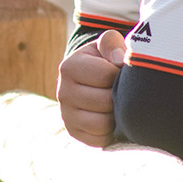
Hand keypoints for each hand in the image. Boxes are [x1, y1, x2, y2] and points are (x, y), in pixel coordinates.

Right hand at [57, 29, 126, 146]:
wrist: (90, 80)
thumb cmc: (102, 60)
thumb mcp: (106, 44)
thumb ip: (111, 42)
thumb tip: (118, 60)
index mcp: (68, 67)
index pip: (106, 75)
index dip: (120, 74)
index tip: (119, 71)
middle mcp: (62, 92)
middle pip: (105, 101)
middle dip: (119, 96)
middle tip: (120, 90)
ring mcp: (66, 115)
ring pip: (102, 123)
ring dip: (115, 116)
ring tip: (116, 104)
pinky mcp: (74, 132)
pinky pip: (99, 139)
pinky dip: (110, 132)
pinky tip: (110, 118)